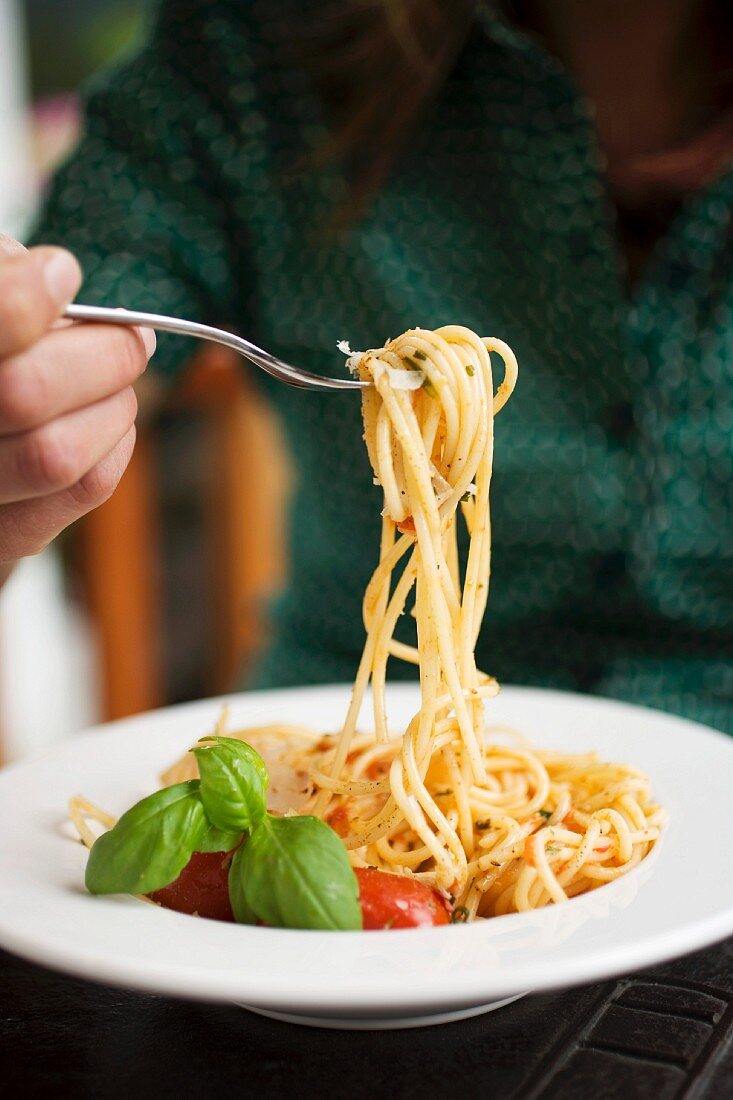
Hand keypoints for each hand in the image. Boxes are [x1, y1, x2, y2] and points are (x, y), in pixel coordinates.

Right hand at [0, 236, 154, 571]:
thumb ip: (5, 278)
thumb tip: (58, 279)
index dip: (27, 297)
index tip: (63, 274)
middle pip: (24, 394)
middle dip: (102, 355)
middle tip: (132, 338)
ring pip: (58, 455)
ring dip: (115, 406)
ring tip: (118, 382)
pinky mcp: (4, 537)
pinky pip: (84, 488)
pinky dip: (117, 444)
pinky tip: (110, 419)